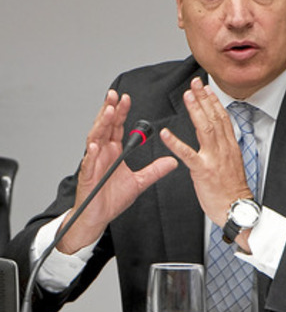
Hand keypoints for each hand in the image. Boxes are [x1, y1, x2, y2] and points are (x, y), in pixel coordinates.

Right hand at [57, 90, 177, 253]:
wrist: (98, 217)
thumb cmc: (112, 198)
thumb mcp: (139, 182)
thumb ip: (155, 170)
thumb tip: (173, 162)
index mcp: (113, 152)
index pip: (117, 127)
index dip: (121, 112)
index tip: (127, 99)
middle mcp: (102, 153)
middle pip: (105, 126)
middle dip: (109, 110)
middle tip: (114, 95)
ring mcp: (93, 162)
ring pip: (95, 138)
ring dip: (101, 124)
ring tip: (108, 111)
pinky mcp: (87, 176)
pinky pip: (88, 163)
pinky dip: (91, 154)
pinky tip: (95, 145)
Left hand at [160, 77, 251, 247]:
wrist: (236, 208)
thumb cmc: (232, 190)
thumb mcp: (233, 164)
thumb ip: (225, 149)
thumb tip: (220, 138)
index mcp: (230, 147)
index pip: (223, 118)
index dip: (214, 101)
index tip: (207, 88)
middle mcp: (224, 149)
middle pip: (214, 117)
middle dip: (204, 98)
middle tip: (195, 83)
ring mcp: (214, 158)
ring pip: (205, 128)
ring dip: (195, 110)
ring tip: (187, 96)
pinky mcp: (203, 170)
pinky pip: (187, 154)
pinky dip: (175, 142)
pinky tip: (165, 133)